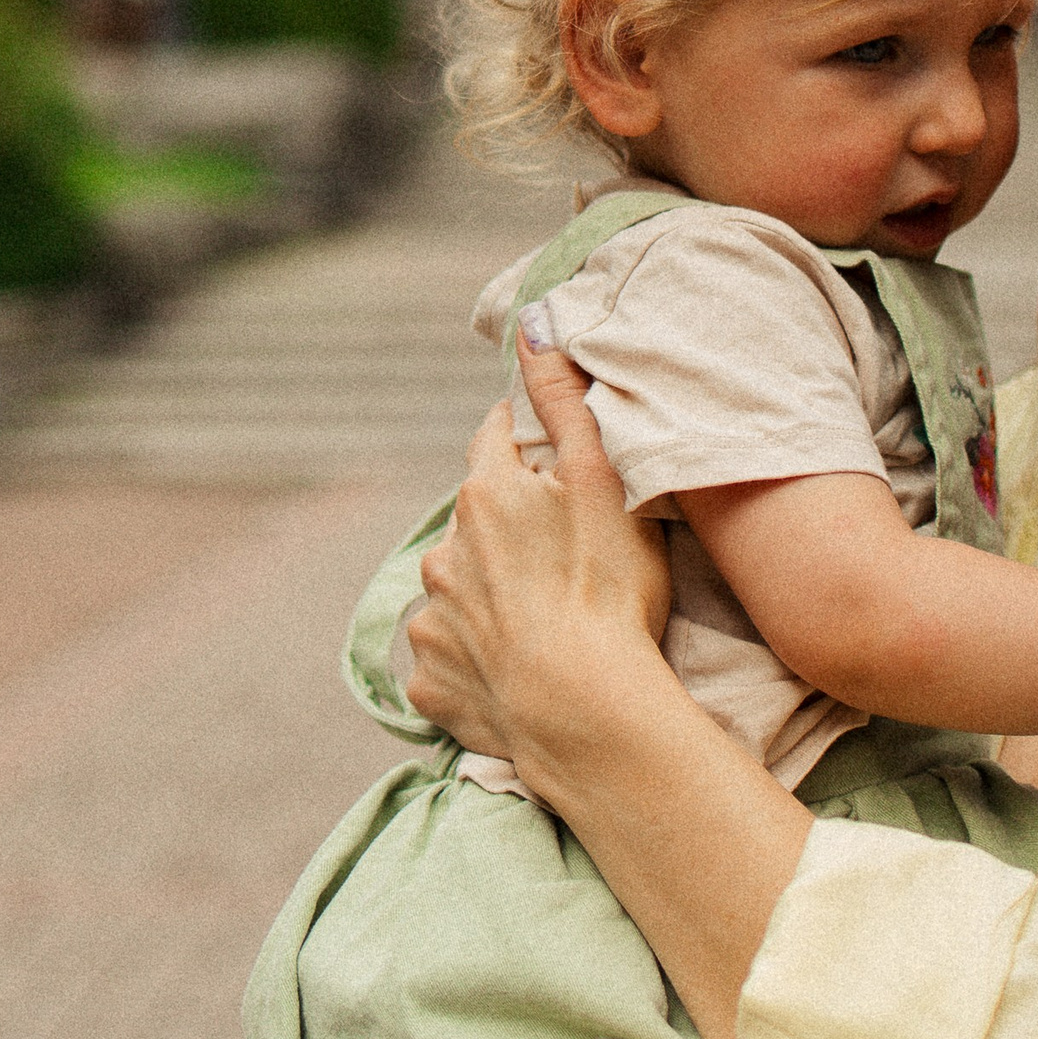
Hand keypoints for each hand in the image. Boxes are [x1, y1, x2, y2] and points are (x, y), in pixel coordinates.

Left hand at [403, 322, 674, 776]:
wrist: (585, 712)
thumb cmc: (606, 589)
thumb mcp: (603, 481)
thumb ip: (566, 401)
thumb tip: (532, 326)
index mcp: (485, 496)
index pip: (494, 440)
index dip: (524, 443)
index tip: (551, 460)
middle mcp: (443, 553)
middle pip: (475, 521)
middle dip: (508, 527)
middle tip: (563, 554)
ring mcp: (431, 622)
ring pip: (457, 591)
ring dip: (487, 595)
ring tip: (543, 621)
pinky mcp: (431, 683)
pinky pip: (450, 659)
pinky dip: (475, 658)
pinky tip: (516, 669)